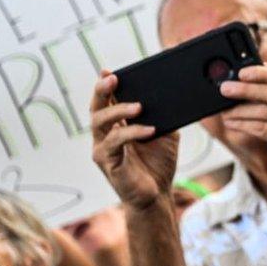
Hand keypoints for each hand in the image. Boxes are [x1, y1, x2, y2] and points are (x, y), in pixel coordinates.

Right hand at [90, 71, 178, 208]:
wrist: (158, 194)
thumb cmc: (158, 163)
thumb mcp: (166, 134)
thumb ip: (164, 116)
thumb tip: (170, 96)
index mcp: (116, 125)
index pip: (107, 101)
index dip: (105, 85)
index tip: (109, 71)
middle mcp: (104, 135)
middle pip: (96, 107)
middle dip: (102, 90)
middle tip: (113, 78)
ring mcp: (103, 148)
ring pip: (99, 122)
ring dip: (119, 110)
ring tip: (139, 106)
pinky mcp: (108, 163)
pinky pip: (115, 142)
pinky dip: (133, 132)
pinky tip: (149, 129)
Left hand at [218, 59, 266, 173]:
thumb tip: (263, 65)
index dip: (263, 73)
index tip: (243, 72)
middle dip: (246, 90)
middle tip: (226, 88)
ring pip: (265, 111)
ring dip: (241, 110)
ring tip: (225, 110)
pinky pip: (262, 129)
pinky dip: (244, 124)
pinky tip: (232, 123)